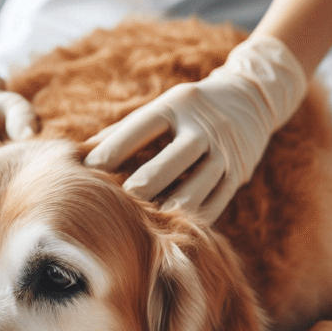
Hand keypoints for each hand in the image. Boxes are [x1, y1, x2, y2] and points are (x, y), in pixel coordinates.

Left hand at [84, 35, 306, 221]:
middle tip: (115, 205)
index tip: (90, 169)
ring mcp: (224, 155)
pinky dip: (188, 220)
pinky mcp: (238, 176)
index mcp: (177, 106)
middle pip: (169, 163)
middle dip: (142, 186)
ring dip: (165, 210)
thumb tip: (79, 152)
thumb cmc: (188, 110)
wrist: (252, 99)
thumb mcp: (162, 108)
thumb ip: (124, 131)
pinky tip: (168, 231)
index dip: (114, 149)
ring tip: (141, 226)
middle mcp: (203, 129)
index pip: (141, 128)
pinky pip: (212, 206)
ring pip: (193, 191)